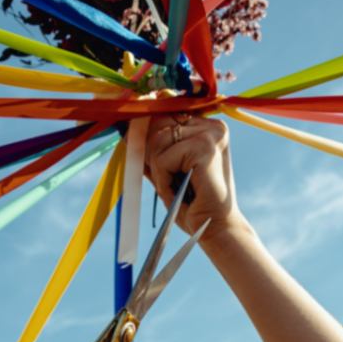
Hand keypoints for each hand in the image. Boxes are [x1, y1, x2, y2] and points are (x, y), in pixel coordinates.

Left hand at [144, 113, 248, 241]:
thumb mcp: (168, 169)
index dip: (147, 133)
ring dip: (158, 171)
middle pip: (158, 124)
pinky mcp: (204, 148)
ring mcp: (210, 134)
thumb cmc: (192, 202)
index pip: (164, 114)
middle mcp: (211, 125)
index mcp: (207, 126)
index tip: (142, 151)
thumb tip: (127, 129)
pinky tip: (178, 192)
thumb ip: (153, 148)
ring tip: (175, 187)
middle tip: (165, 179)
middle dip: (150, 153)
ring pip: (158, 141)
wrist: (215, 227)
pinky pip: (163, 158)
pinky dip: (163, 180)